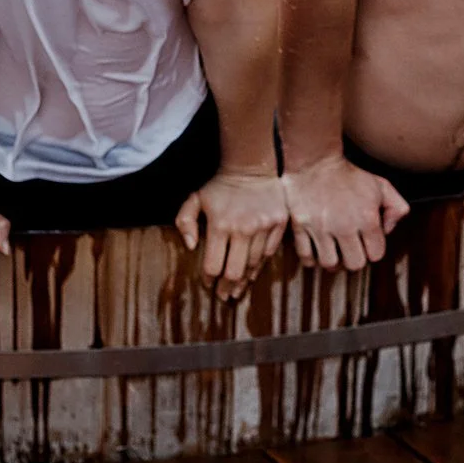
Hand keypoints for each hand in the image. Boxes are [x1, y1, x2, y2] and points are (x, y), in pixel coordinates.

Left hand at [175, 171, 287, 299]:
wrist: (252, 165)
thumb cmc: (220, 185)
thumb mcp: (195, 198)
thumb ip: (185, 221)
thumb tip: (190, 246)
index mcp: (220, 225)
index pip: (213, 265)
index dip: (209, 280)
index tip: (208, 285)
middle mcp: (243, 229)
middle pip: (234, 272)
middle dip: (226, 288)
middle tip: (223, 296)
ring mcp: (263, 227)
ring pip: (253, 265)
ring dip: (244, 281)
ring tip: (237, 290)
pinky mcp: (278, 224)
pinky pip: (269, 253)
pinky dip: (260, 265)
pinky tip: (252, 272)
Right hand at [282, 155, 409, 270]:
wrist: (315, 160)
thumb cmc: (349, 175)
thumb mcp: (381, 185)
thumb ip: (397, 208)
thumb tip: (389, 230)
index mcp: (367, 217)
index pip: (376, 254)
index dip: (372, 249)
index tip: (366, 242)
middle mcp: (344, 225)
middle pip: (354, 264)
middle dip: (354, 258)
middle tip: (351, 248)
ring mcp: (320, 227)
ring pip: (329, 264)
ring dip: (333, 260)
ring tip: (334, 251)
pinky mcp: (300, 226)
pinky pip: (306, 257)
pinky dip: (311, 258)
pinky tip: (317, 249)